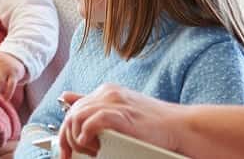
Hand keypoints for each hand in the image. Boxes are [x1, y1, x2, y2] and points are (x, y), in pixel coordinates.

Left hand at [58, 84, 182, 158]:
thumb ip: (95, 106)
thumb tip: (66, 97)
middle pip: (71, 114)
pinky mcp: (122, 114)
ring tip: (88, 152)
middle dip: (66, 139)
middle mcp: (107, 93)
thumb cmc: (153, 123)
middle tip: (69, 157)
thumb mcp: (120, 111)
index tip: (66, 151)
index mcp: (106, 92)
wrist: (178, 126)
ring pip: (77, 117)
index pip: (73, 108)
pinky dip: (86, 135)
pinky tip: (92, 146)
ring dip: (76, 139)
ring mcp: (114, 102)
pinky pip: (92, 122)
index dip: (65, 131)